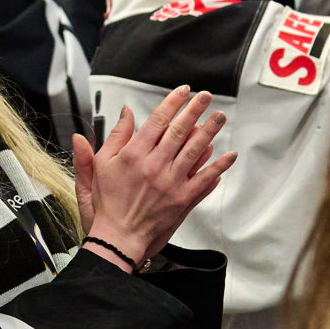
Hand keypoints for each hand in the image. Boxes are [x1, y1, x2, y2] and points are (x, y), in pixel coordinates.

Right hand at [67, 86, 233, 265]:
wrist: (118, 237)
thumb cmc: (108, 202)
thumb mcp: (100, 166)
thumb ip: (114, 137)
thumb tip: (125, 112)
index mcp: (133, 155)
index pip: (157, 121)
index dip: (172, 103)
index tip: (183, 91)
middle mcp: (154, 166)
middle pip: (179, 131)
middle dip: (194, 110)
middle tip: (206, 96)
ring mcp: (170, 183)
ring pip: (194, 151)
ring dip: (210, 132)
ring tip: (219, 117)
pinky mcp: (182, 199)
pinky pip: (204, 180)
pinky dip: (218, 167)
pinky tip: (229, 155)